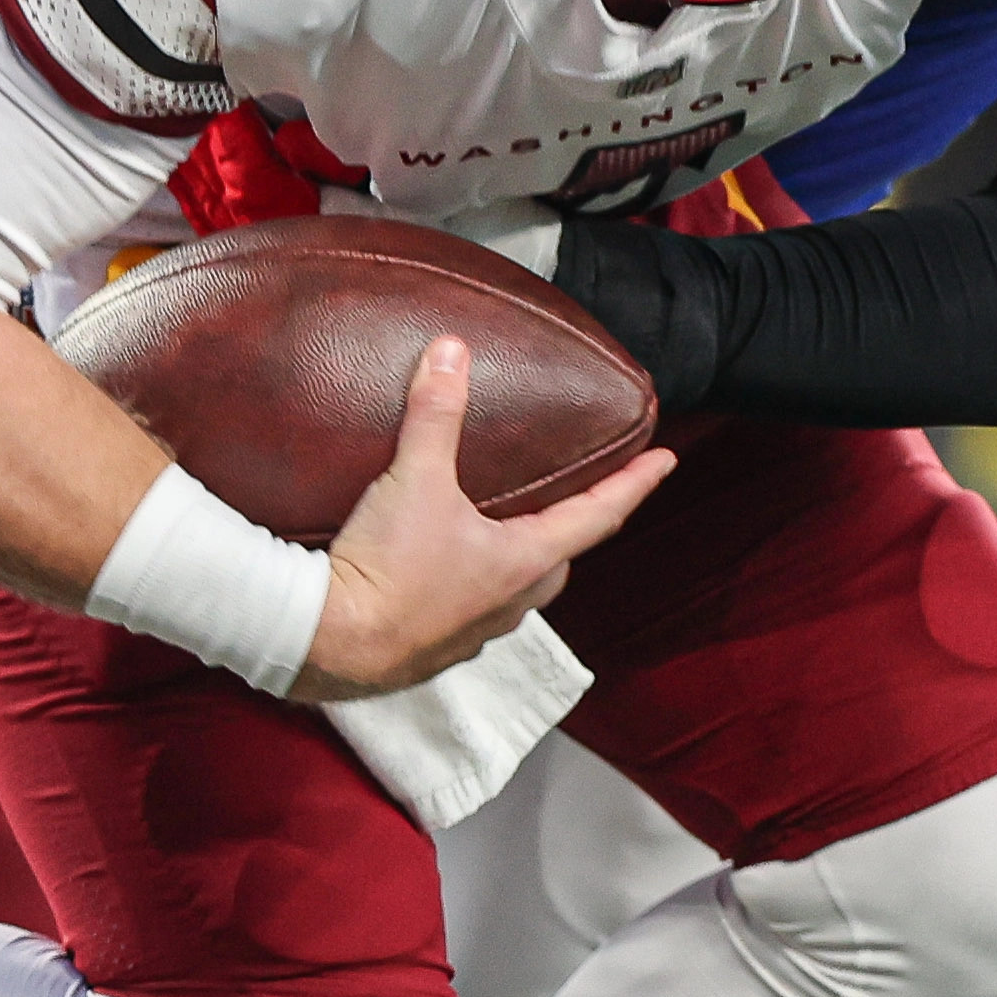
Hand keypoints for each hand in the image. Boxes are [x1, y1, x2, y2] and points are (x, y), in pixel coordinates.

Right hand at [294, 337, 673, 703]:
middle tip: (582, 491)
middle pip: (561, 555)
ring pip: (520, 586)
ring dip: (524, 553)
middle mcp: (511, 601)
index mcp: (525, 561)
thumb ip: (436, 414)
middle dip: (577, 522)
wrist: (330, 644)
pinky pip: (476, 604)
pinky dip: (478, 576)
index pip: (598, 514)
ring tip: (513, 521)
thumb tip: (451, 351)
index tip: (666, 462)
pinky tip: (452, 561)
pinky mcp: (438, 642)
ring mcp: (476, 628)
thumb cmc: (387, 570)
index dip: (634, 484)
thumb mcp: (415, 481)